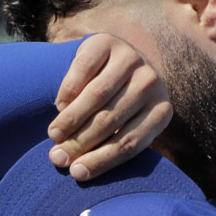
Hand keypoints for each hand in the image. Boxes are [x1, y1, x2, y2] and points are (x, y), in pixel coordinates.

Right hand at [47, 34, 171, 180]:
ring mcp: (131, 58)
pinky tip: (59, 107)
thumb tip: (77, 171)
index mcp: (162, 110)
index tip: (77, 173)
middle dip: (80, 143)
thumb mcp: (126, 125)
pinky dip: (67, 93)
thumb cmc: (119, 105)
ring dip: (71, 120)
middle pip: (110, 120)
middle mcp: (151, 81)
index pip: (130, 143)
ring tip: (53, 136)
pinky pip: (81, 72)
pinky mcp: (106, 42)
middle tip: (57, 157)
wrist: (114, 61)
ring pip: (96, 97)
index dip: (101, 161)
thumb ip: (111, 145)